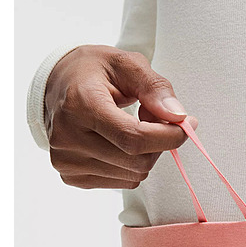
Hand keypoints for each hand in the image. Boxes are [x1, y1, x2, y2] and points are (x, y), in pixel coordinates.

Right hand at [44, 45, 197, 188]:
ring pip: (134, 175)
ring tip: (131, 127)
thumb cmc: (93, 72)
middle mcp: (67, 138)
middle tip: (154, 118)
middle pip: (137, 161)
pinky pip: (123, 182)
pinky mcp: (72, 176)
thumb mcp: (127, 64)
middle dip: (159, 143)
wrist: (58, 87)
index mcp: (79, 105)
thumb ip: (155, 88)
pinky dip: (132, 165)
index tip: (187, 125)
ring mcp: (67, 161)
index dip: (168, 137)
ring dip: (145, 154)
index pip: (133, 138)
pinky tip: (119, 143)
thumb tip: (178, 117)